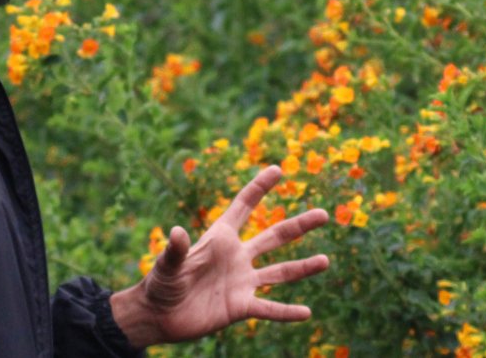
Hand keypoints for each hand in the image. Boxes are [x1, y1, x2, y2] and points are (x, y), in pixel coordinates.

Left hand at [110, 165, 329, 347]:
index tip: (278, 169)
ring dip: (303, 267)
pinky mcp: (240, 307)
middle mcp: (237, 256)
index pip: (243, 206)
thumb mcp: (166, 266)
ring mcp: (242, 281)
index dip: (259, 187)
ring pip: (280, 272)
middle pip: (274, 236)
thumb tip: (177, 232)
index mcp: (220, 238)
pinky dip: (286, 312)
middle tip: (324, 214)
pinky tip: (306, 313)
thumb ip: (174, 251)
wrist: (159, 316)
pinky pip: (268, 308)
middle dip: (299, 225)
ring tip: (325, 260)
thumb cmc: (160, 285)